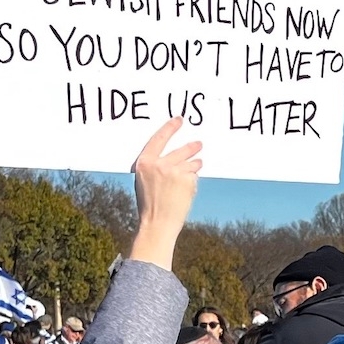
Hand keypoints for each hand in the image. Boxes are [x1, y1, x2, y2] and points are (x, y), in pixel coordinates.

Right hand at [129, 118, 201, 269]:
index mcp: (144, 163)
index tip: (179, 120)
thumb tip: (175, 156)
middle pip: (180, 151)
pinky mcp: (186, 179)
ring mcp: (174, 171)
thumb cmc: (149, 205)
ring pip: (190, 164)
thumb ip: (155, 167)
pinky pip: (193, 176)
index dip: (169, 128)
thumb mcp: (144, 181)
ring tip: (196, 166)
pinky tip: (186, 192)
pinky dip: (192, 182)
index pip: (158, 139)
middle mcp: (159, 164)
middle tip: (199, 144)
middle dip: (192, 147)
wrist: (157, 224)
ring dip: (194, 165)